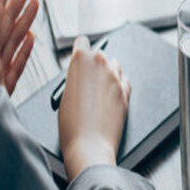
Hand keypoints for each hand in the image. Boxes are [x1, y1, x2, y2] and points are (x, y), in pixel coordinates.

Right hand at [58, 35, 131, 181]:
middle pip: (99, 54)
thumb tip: (79, 76)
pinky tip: (111, 95)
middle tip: (86, 80)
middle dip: (93, 64)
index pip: (82, 43)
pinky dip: (119, 84)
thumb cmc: (71, 127)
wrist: (89, 146)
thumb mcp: (63, 97)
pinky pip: (124, 79)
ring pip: (114, 65)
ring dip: (107, 72)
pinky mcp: (126, 91)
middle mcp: (100, 65)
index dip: (80, 49)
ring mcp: (115, 77)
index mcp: (81, 62)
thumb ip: (74, 79)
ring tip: (98, 89)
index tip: (79, 54)